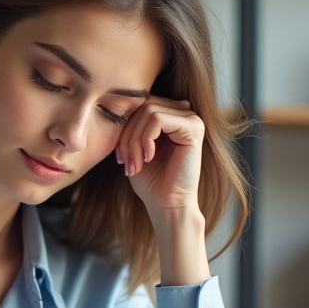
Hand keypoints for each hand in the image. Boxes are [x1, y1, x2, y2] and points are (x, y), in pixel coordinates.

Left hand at [115, 96, 210, 285]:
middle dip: (126, 135)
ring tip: (134, 164)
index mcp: (170, 115)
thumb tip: (114, 104)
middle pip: (142, 105)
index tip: (119, 157)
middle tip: (124, 162)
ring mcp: (191, 118)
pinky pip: (158, 119)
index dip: (123, 128)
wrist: (167, 204)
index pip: (138, 104)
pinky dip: (146, 139)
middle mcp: (183, 112)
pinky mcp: (194, 127)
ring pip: (148, 111)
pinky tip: (148, 158)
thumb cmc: (150, 180)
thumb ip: (129, 124)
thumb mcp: (132, 147)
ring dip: (134, 140)